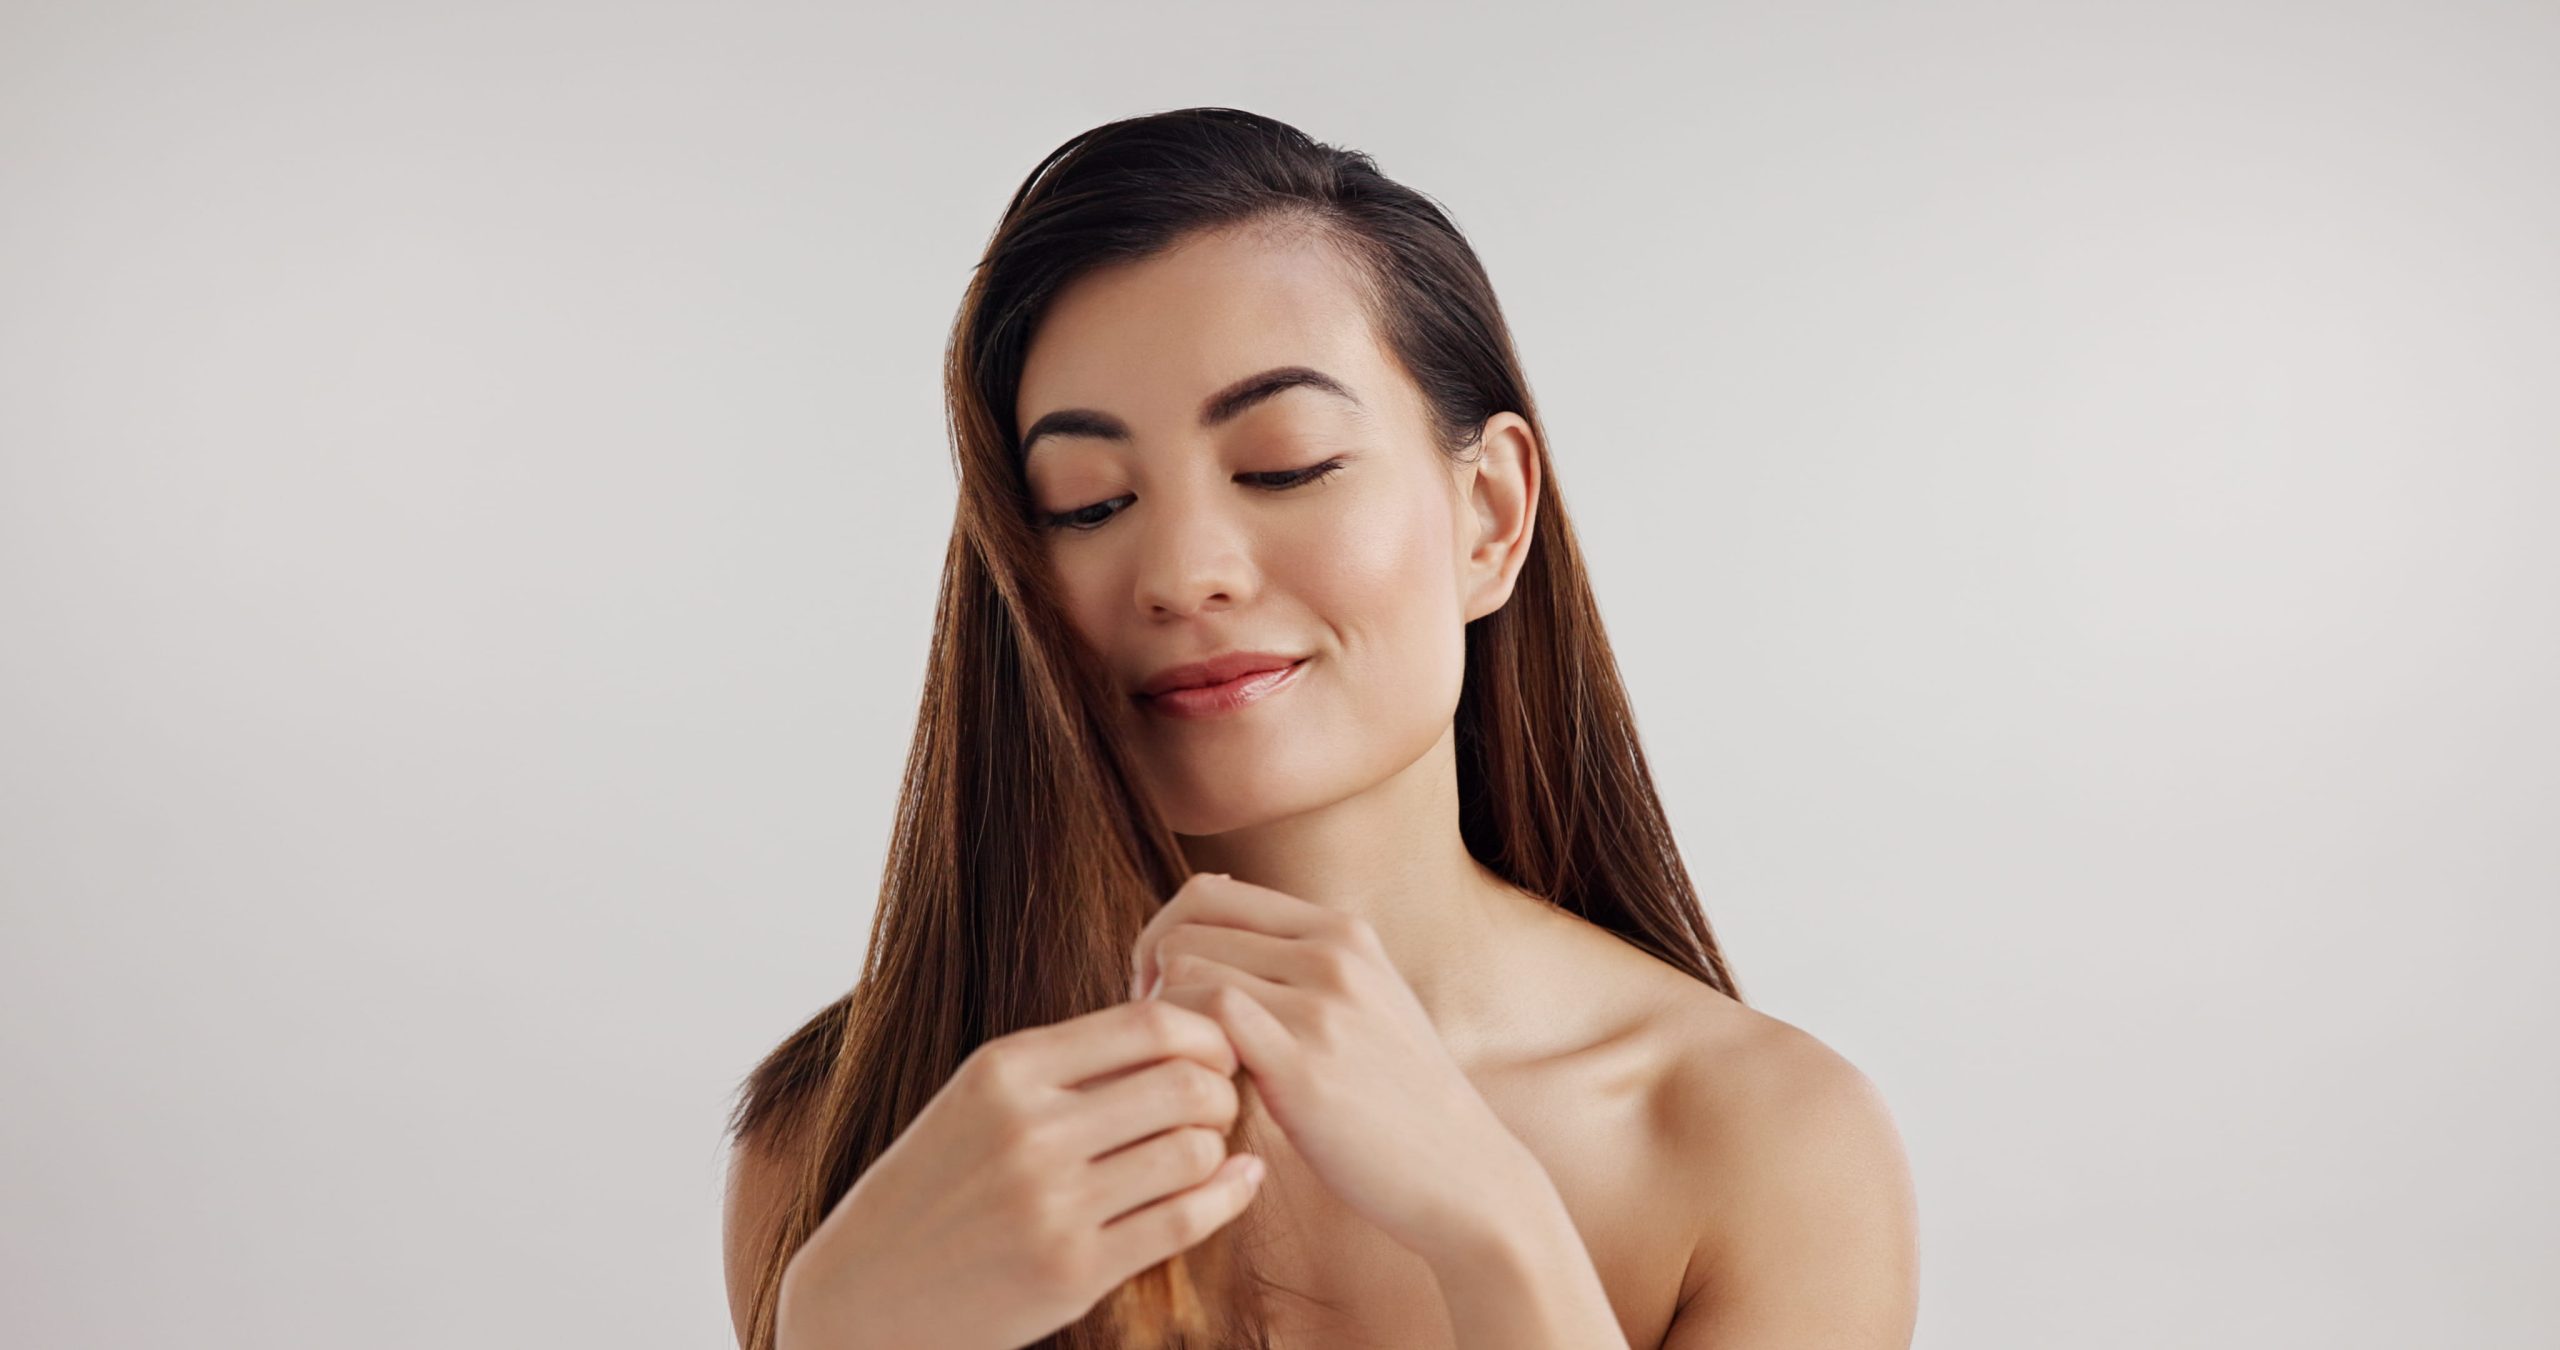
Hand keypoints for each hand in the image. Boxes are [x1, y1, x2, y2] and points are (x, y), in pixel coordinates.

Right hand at [777, 998, 1265, 1349]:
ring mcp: (1051, 1204)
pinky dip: (1227, 1198)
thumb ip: (1069, 1065)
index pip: (1151, 1024)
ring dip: (1220, 1149)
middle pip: (1187, 1084)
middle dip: (1226, 1091)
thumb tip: (1186, 1030)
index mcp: (1005, 1068)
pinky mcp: (1071, 1272)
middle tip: (1223, 1106)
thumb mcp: (980, 1101)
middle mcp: (1029, 1129)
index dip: (1208, 1035)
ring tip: (1210, 1153)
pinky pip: (1184, 1220)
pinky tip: (1235, 1186)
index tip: (1216, 1055)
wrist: (862, 1295)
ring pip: (1194, 1152)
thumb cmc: (936, 1189)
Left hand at [1129, 873, 1536, 1265]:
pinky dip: (1183, 1052)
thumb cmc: (1397, 1098)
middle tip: (1157, 1036)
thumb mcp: (1366, 1000)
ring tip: (1180, 1066)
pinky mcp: (1304, 1067)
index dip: (1164, 936)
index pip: (1210, 890)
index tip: (1160, 991)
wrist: (1464, 1175)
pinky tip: (1202, 1092)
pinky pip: (1206, 1023)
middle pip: (1187, 926)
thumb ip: (1300, 960)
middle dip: (1148, 977)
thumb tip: (1211, 909)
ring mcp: (1321, 1006)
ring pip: (1186, 969)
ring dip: (1163, 1019)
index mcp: (1343, 930)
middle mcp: (1334, 953)